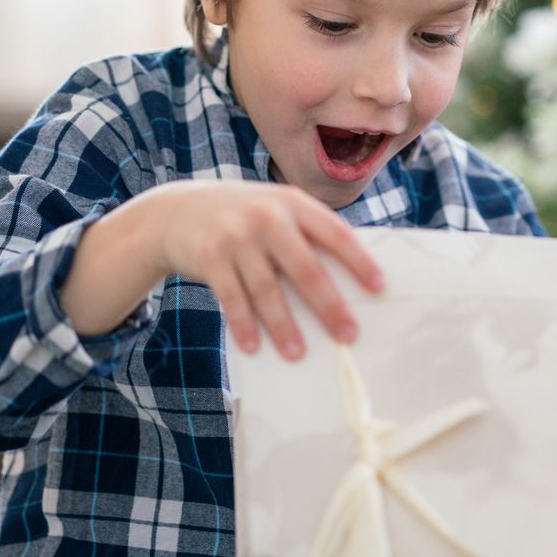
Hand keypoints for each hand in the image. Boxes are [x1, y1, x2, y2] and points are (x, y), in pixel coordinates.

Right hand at [154, 180, 383, 359]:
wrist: (176, 210)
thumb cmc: (242, 217)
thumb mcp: (274, 209)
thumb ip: (304, 234)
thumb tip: (347, 284)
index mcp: (292, 203)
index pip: (335, 232)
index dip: (358, 260)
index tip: (379, 287)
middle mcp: (267, 216)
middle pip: (305, 267)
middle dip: (329, 305)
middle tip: (348, 335)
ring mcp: (236, 236)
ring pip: (267, 289)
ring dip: (283, 326)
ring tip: (298, 353)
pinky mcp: (209, 257)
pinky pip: (231, 298)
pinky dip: (243, 325)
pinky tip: (254, 347)